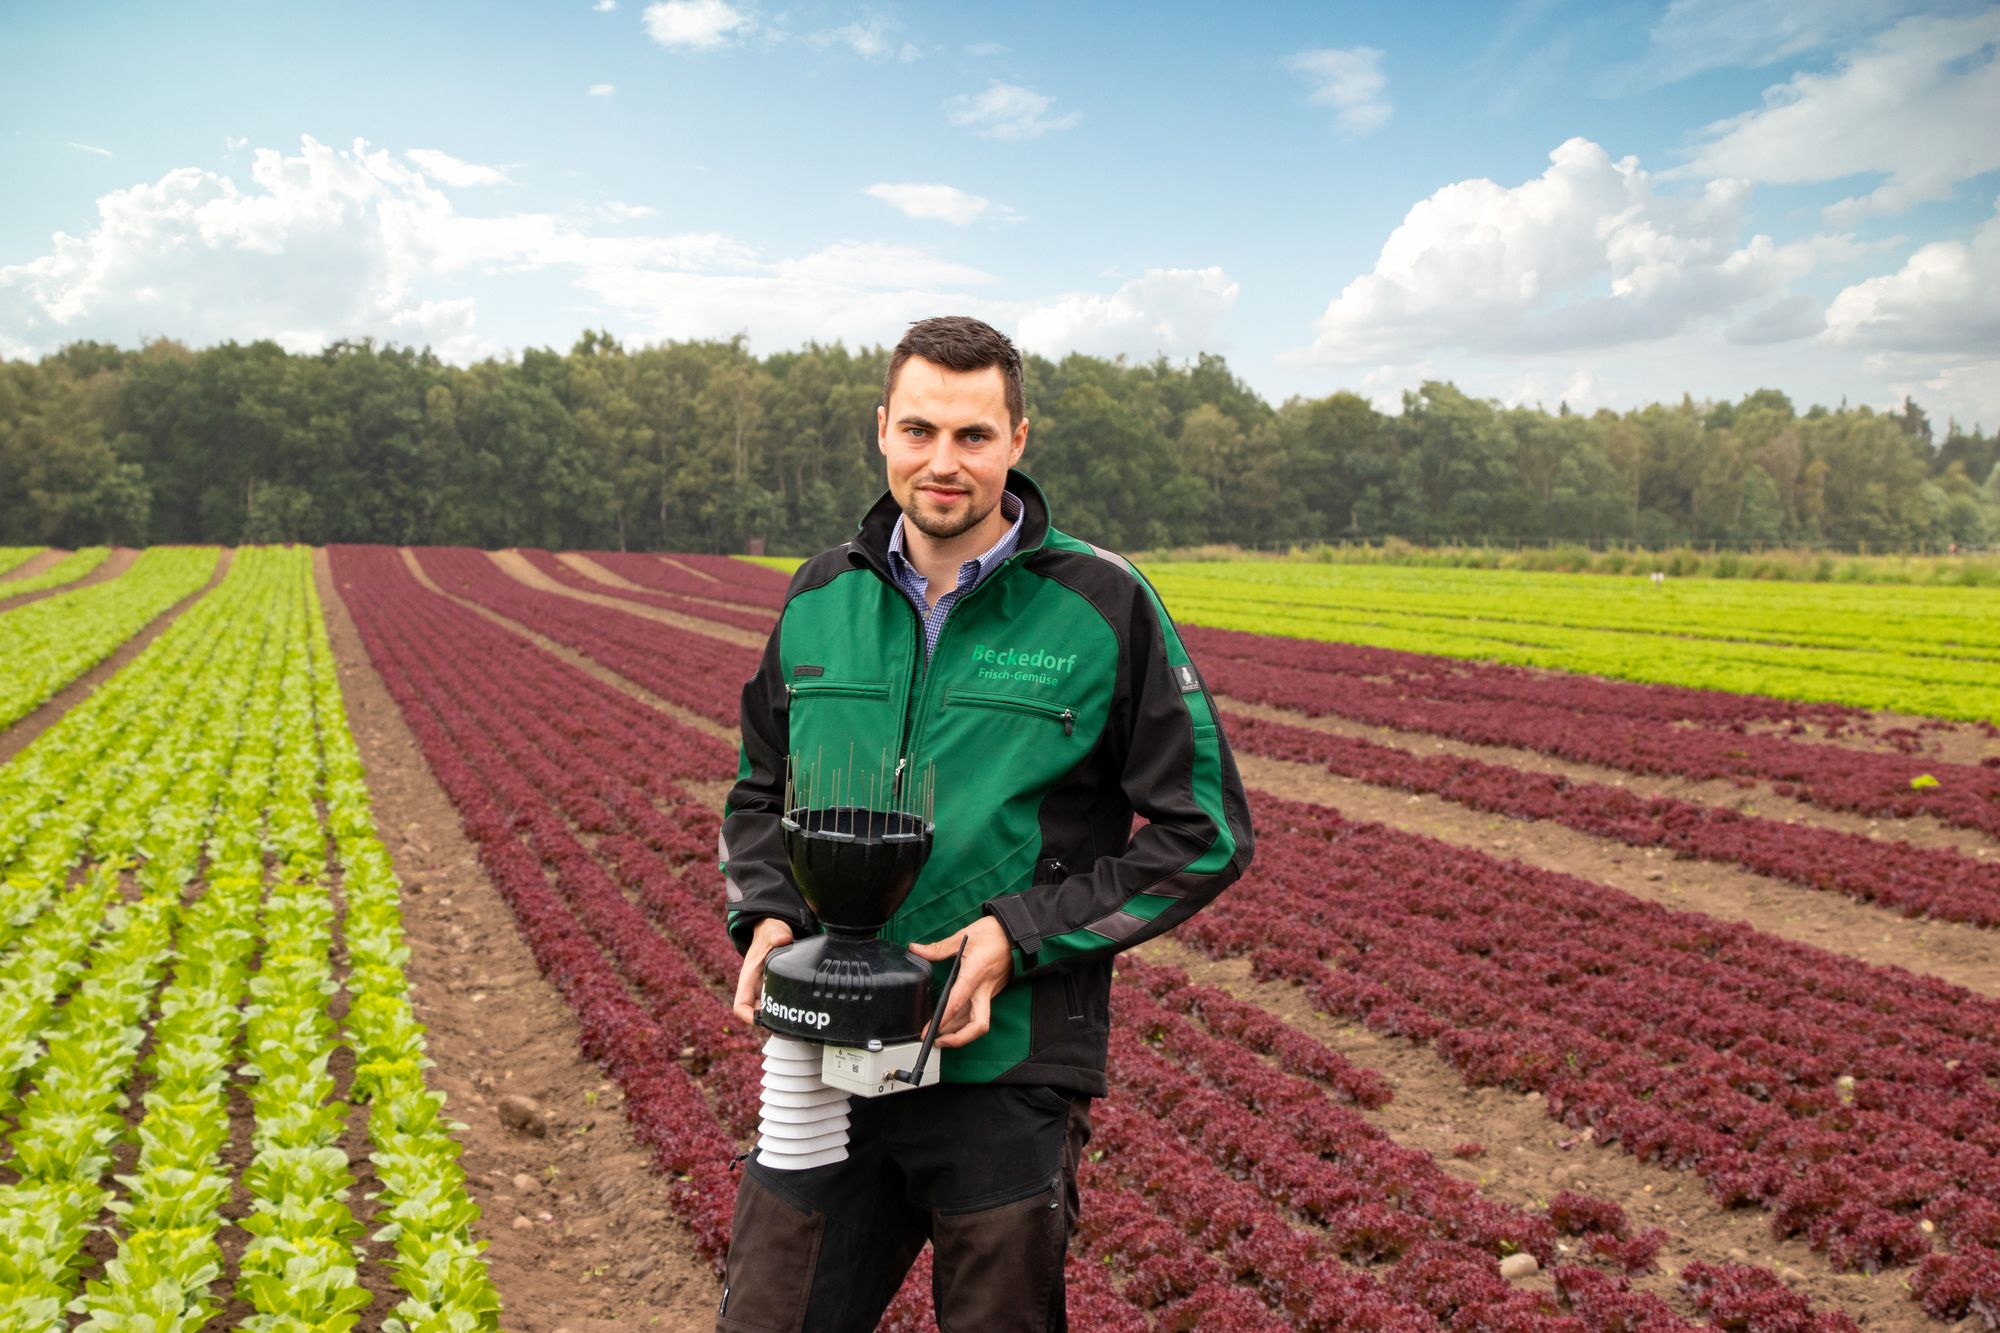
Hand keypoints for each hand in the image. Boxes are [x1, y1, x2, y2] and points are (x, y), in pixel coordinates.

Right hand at [732, 917, 795, 1024]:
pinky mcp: (773, 988)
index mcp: (748, 978)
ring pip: (766, 1011)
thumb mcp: (774, 932)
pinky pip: (776, 1003)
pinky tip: (799, 1008)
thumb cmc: (770, 933)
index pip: (741, 1006)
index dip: (749, 1017)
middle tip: (788, 1022)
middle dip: (769, 1021)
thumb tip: (783, 939)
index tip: (764, 1021)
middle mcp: (754, 987)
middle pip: (755, 1014)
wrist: (772, 931)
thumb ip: (777, 935)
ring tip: (795, 1018)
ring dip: (777, 1016)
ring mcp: (763, 989)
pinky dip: (784, 1008)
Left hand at [909, 917, 1012, 1049]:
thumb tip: (916, 949)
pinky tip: (952, 1022)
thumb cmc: (994, 933)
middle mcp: (984, 989)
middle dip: (958, 1039)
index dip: (943, 1021)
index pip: (958, 1004)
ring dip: (960, 1032)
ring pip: (977, 1022)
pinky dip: (965, 1021)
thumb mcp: (963, 936)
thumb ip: (938, 948)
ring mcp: (990, 992)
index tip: (930, 1031)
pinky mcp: (992, 992)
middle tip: (937, 1042)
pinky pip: (979, 1012)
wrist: (1017, 933)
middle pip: (978, 1025)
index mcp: (975, 975)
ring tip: (939, 1036)